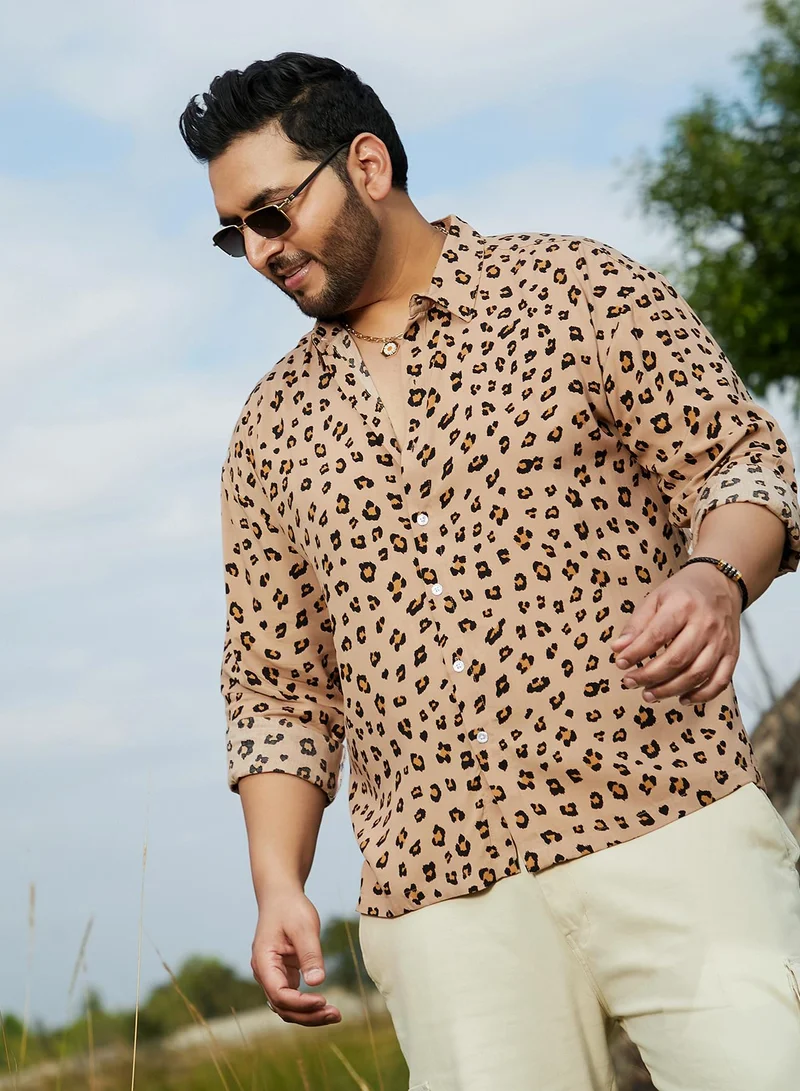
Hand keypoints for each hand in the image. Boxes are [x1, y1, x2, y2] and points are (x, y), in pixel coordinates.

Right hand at [251, 889, 341, 1026]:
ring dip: (308, 1014)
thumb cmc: (291, 908)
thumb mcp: (304, 927)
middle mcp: (264, 973)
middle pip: (282, 1007)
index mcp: (263, 962)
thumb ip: (310, 954)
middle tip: (336, 1014)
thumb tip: (317, 982)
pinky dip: (307, 1005)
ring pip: (287, 1006)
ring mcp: (272, 975)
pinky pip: (292, 997)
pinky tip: (325, 1005)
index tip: (324, 1000)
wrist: (281, 896)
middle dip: (308, 1015)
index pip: (279, 994)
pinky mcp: (283, 974)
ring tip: (334, 1014)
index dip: (301, 1003)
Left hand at [610, 562, 741, 704]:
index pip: (657, 635)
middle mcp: (706, 624)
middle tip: (630, 682)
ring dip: (671, 689)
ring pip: (697, 674)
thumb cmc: (683, 592)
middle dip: (650, 676)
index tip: (620, 664)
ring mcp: (722, 641)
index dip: (636, 653)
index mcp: (683, 606)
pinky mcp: (732, 653)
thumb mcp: (656, 598)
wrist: (721, 584)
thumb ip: (637, 625)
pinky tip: (682, 698)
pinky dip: (701, 695)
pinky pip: (720, 681)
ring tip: (649, 694)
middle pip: (677, 659)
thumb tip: (618, 649)